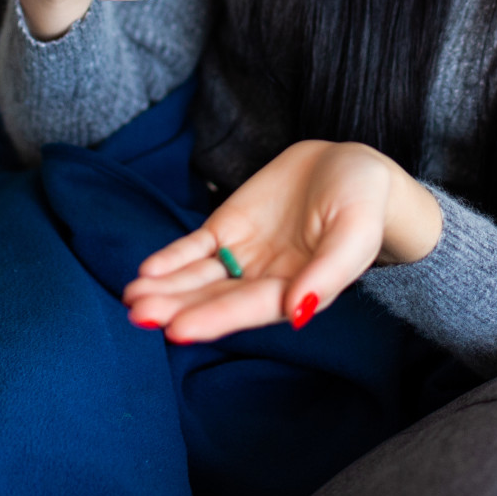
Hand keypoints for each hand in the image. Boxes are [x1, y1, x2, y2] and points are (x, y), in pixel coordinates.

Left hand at [122, 139, 442, 341]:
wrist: (352, 165)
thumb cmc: (363, 203)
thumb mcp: (354, 234)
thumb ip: (327, 273)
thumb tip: (298, 311)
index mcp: (297, 290)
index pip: (250, 308)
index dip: (215, 318)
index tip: (179, 330)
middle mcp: (264, 280)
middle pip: (214, 298)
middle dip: (176, 307)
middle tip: (139, 312)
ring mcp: (243, 255)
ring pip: (198, 278)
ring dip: (165, 288)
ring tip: (133, 296)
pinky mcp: (228, 228)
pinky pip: (195, 248)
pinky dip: (172, 259)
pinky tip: (149, 270)